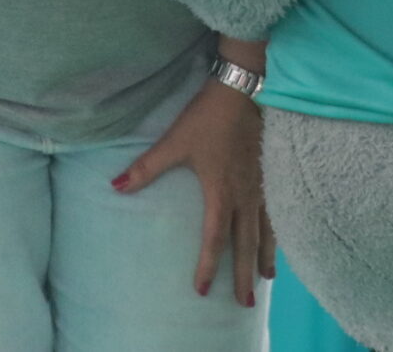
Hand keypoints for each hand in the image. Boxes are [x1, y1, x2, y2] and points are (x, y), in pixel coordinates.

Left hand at [112, 80, 273, 307]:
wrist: (244, 89)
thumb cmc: (208, 117)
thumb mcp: (175, 142)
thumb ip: (146, 168)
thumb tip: (115, 187)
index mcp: (221, 192)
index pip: (215, 239)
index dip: (209, 266)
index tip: (203, 290)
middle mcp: (245, 195)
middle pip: (246, 243)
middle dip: (245, 275)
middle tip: (246, 303)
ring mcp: (262, 184)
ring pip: (266, 230)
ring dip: (265, 256)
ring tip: (268, 278)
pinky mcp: (271, 172)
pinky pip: (276, 211)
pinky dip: (277, 231)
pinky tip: (277, 238)